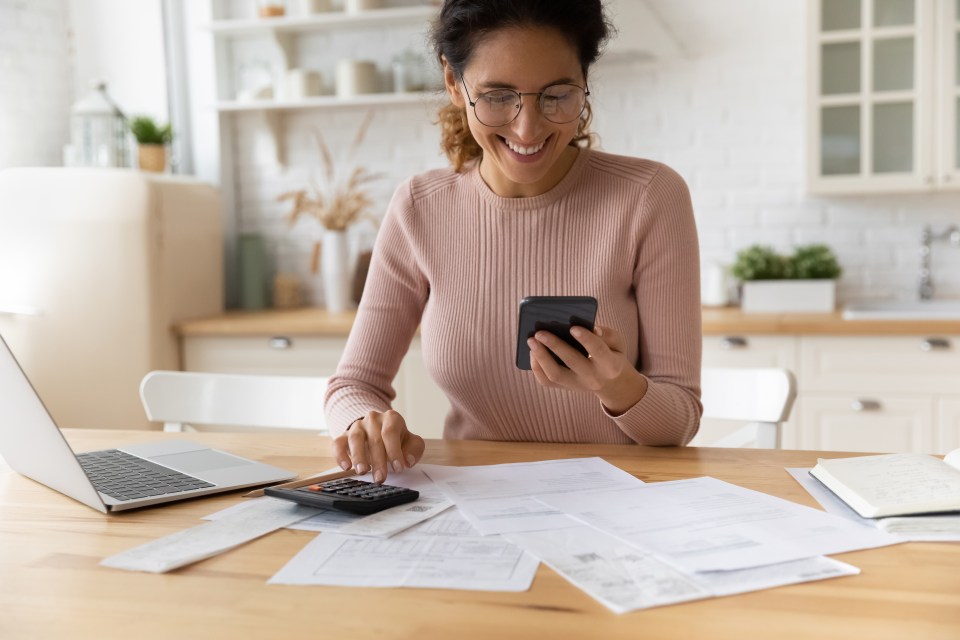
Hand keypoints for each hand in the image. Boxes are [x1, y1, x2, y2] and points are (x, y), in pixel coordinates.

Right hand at [330, 410, 424, 483]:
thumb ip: (414, 450)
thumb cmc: (396, 438)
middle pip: (374, 439)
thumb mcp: (411, 442)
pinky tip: (346, 467)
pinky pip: (338, 443)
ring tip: (362, 471)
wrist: (379, 430)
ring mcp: (357, 426)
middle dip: (378, 461)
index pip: (390, 432)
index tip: (398, 468)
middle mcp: (373, 419)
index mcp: (391, 418)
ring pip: (355, 439)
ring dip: (358, 456)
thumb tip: (407, 460)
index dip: (394, 450)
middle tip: (380, 478)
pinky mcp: (344, 435)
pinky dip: (340, 454)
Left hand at [528, 324, 647, 414]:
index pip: (598, 351)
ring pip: (555, 375)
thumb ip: (607, 334)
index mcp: (610, 365)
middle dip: (555, 345)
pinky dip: (536, 367)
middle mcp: (593, 378)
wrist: (610, 383)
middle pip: (572, 362)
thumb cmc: (611, 354)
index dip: (586, 339)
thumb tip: (592, 328)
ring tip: (531, 340)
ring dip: (541, 357)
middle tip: (540, 332)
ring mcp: (577, 385)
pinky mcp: (565, 388)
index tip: (572, 327)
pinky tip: (532, 351)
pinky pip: (546, 381)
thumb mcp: (618, 343)